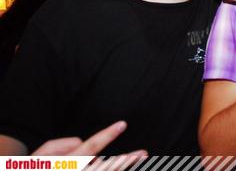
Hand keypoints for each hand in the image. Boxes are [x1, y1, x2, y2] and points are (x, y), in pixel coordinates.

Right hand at [32, 120, 146, 158]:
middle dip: (125, 160)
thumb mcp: (41, 155)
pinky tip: (122, 166)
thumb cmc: (35, 168)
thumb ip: (60, 145)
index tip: (122, 124)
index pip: (91, 145)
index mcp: (67, 162)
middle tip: (143, 153)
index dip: (107, 135)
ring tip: (141, 157)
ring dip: (123, 167)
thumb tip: (80, 141)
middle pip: (105, 166)